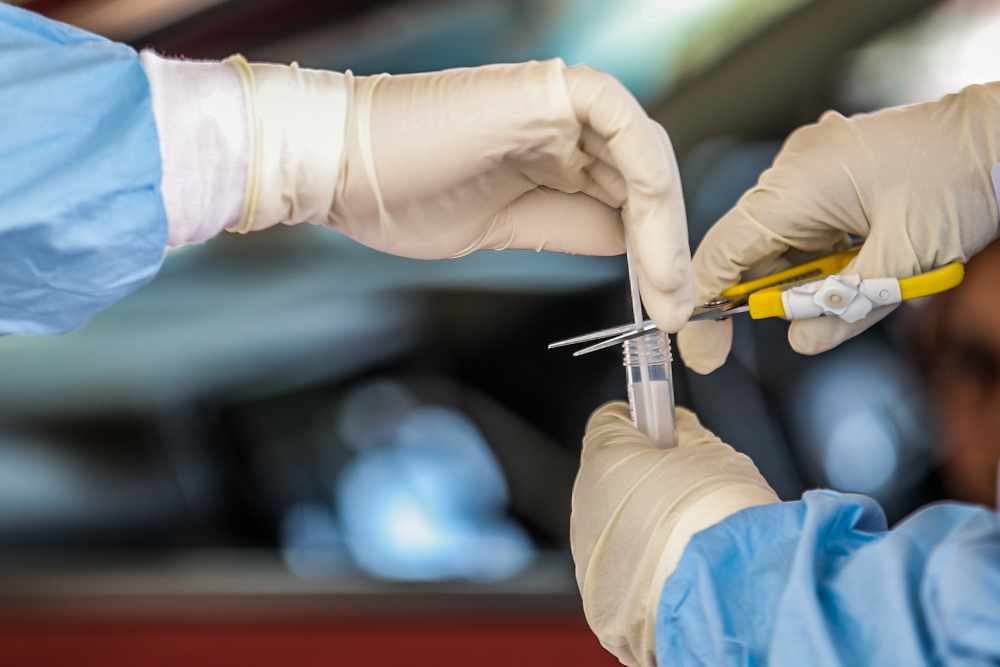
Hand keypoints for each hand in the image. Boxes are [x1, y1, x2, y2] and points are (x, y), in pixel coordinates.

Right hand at [332, 61, 691, 331]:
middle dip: (667, 249)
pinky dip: (650, 182)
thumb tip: (627, 246)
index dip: (653, 252)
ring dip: (665, 230)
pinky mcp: (553, 91)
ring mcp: (561, 106)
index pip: (627, 199)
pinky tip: (652, 239)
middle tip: (677, 310)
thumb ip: (568, 229)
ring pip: (646, 160)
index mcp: (551, 153)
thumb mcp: (505, 230)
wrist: (342, 170)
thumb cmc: (403, 196)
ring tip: (667, 293)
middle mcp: (564, 126)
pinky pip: (626, 129)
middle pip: (646, 182)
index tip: (664, 306)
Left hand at [571, 402, 777, 666]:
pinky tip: (676, 570)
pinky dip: (641, 567)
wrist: (729, 593)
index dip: (640, 421)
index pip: (609, 420)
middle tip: (687, 487)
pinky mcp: (598, 600)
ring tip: (687, 537)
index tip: (662, 428)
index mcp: (605, 459)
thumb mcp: (715, 454)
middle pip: (609, 475)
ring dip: (641, 523)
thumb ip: (686, 434)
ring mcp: (588, 556)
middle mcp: (585, 505)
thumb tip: (677, 428)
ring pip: (612, 525)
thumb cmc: (722, 517)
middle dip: (643, 476)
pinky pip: (618, 570)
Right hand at [678, 82, 999, 373]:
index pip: (723, 253)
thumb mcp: (904, 260)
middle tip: (787, 333)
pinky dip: (818, 259)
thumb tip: (800, 341)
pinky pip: (804, 226)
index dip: (706, 307)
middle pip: (748, 249)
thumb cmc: (961, 182)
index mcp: (796, 185)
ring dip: (800, 280)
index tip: (703, 354)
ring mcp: (811, 166)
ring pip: (779, 241)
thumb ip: (844, 307)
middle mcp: (792, 169)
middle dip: (762, 298)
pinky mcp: (831, 172)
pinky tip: (853, 270)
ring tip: (854, 291)